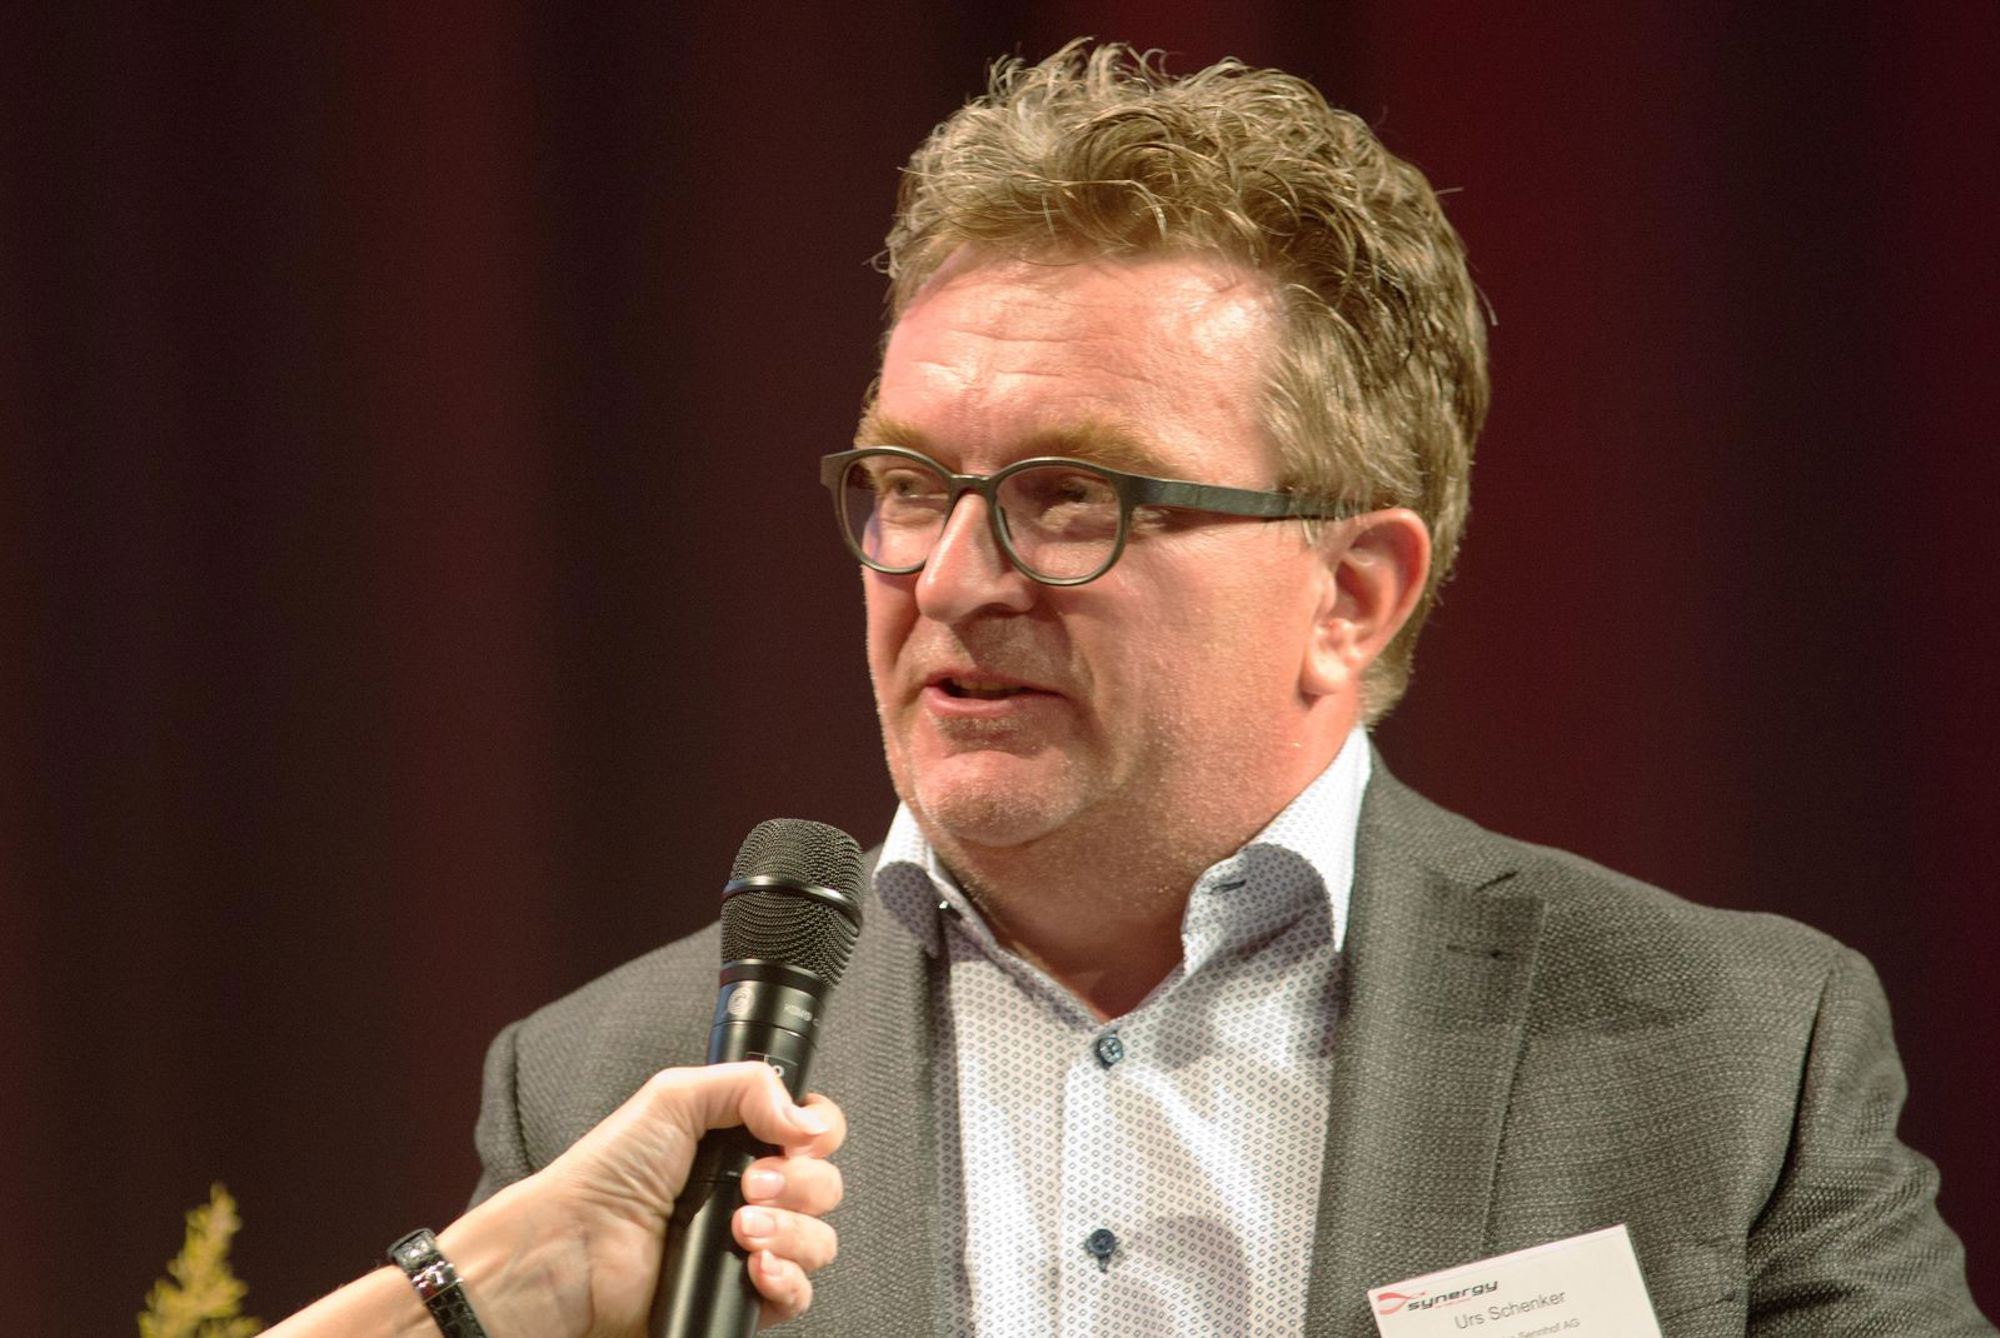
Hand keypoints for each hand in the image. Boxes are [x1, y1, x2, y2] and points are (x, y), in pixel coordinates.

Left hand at [266, 1063, 844, 1337]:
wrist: (574, 1251)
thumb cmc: (608, 1174)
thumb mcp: (675, 1096)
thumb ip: (751, 1084)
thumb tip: (809, 1118)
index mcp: (740, 1143)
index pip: (814, 1133)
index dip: (817, 1135)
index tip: (793, 1138)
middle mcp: (751, 1195)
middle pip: (825, 1186)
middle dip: (801, 1183)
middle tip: (752, 1184)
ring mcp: (749, 1249)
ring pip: (819, 1241)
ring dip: (794, 1231)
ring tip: (743, 1229)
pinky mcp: (740, 1298)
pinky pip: (798, 1295)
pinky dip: (788, 1281)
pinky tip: (756, 1268)